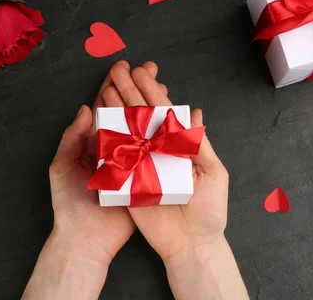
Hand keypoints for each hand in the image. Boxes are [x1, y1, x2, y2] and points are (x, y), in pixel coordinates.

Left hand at [48, 60, 166, 260]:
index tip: (125, 66)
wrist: (85, 237)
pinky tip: (175, 121)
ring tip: (165, 87)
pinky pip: (156, 152)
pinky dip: (165, 136)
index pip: (105, 107)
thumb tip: (86, 108)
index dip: (114, 86)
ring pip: (144, 128)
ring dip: (154, 107)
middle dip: (139, 89)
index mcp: (93, 142)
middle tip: (152, 69)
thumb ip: (73, 137)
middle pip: (128, 112)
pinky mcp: (144, 175)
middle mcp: (114, 147)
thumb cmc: (69, 202)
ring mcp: (131, 160)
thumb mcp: (62, 165)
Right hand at [101, 61, 228, 259]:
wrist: (191, 244)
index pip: (163, 113)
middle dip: (130, 92)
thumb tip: (196, 113)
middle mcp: (158, 150)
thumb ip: (201, 144)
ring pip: (127, 131)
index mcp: (178, 145)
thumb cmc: (208, 210)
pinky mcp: (128, 181)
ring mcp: (141, 164)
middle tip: (118, 69)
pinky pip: (116, 157)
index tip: (140, 71)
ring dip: (117, 108)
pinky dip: (108, 138)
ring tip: (107, 86)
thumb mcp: (213, 172)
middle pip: (141, 116)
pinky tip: (99, 118)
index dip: (151, 92)